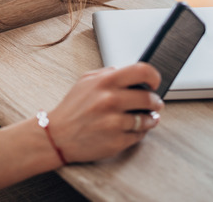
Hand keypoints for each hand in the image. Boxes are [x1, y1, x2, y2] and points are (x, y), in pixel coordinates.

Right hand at [46, 63, 163, 163]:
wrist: (56, 136)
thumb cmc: (72, 109)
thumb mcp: (85, 82)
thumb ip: (107, 73)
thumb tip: (130, 72)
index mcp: (104, 82)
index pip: (142, 71)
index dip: (154, 76)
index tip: (154, 83)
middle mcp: (110, 100)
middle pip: (149, 98)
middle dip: (155, 102)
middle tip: (154, 104)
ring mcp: (114, 122)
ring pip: (147, 119)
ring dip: (149, 119)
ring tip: (142, 118)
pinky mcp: (116, 141)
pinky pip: (139, 136)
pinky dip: (138, 133)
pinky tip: (129, 129)